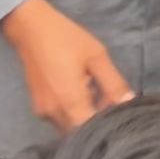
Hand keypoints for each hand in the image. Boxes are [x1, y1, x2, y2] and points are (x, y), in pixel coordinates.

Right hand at [1, 0, 132, 132]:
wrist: (30, 28)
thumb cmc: (66, 39)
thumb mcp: (96, 56)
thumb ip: (113, 83)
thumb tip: (129, 102)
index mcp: (69, 101)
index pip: (91, 129)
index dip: (107, 125)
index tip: (119, 112)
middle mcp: (53, 112)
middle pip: (80, 130)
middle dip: (96, 119)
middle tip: (109, 98)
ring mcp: (42, 111)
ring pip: (69, 126)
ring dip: (84, 115)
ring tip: (94, 90)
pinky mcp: (37, 106)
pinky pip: (59, 118)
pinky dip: (72, 111)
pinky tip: (80, 90)